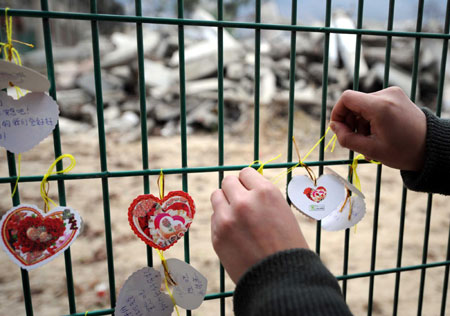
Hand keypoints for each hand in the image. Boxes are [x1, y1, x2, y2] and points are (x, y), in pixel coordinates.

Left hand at [210, 167, 308, 282]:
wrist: (282, 280)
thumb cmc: (287, 246)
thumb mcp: (282, 211)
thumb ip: (262, 196)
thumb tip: (245, 185)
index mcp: (265, 192)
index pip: (245, 172)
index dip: (248, 182)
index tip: (250, 190)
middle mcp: (244, 201)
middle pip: (227, 181)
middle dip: (234, 190)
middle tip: (241, 202)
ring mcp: (228, 219)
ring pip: (216, 196)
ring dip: (224, 202)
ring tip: (236, 216)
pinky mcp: (217, 235)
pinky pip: (214, 218)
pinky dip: (222, 221)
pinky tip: (235, 233)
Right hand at [330, 87, 426, 170]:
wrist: (431, 148)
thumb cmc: (404, 152)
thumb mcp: (370, 149)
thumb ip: (347, 138)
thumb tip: (333, 126)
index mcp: (380, 106)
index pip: (346, 98)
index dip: (337, 113)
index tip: (338, 128)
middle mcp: (387, 95)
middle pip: (354, 103)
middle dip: (349, 121)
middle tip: (354, 140)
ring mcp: (393, 94)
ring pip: (363, 105)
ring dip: (360, 122)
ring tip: (368, 140)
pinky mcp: (396, 96)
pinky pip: (373, 105)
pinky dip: (369, 118)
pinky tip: (375, 133)